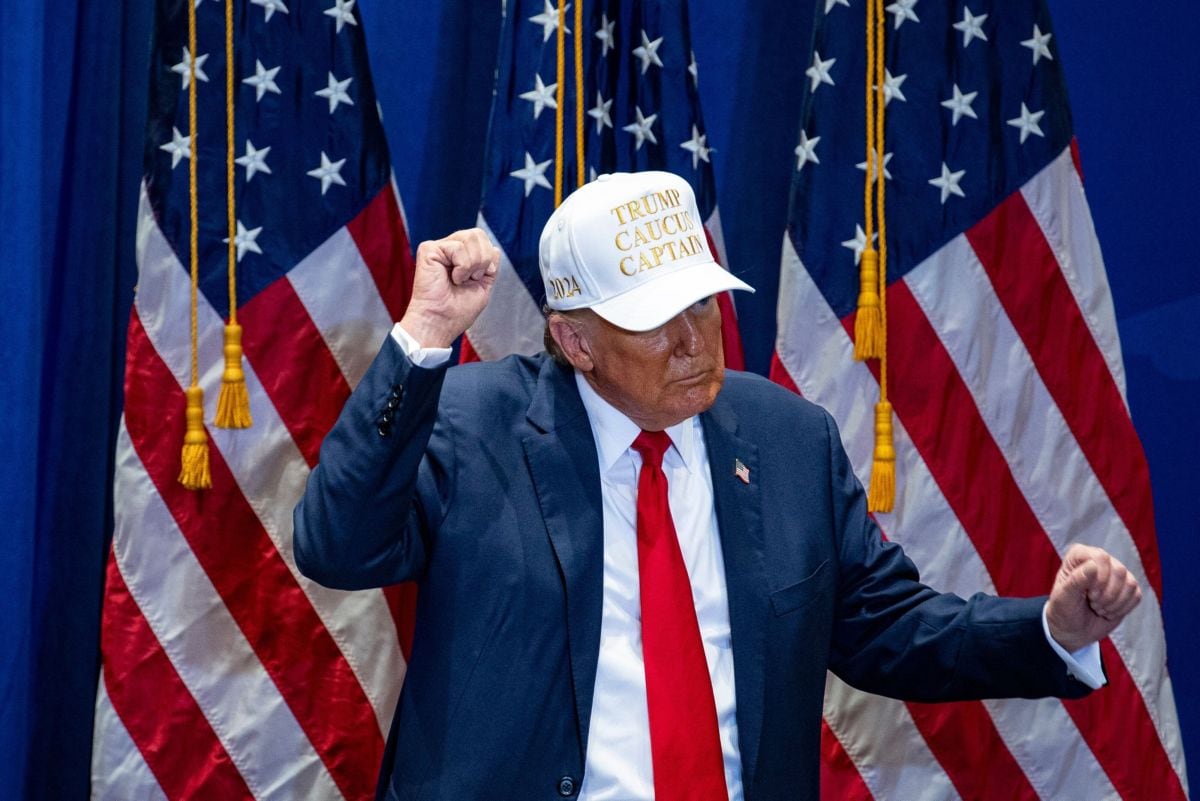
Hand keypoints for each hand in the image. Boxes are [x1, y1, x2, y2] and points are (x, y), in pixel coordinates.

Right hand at [398, 228, 500, 348]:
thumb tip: (494, 248)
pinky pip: (458, 247)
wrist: (441, 322)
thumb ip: (490, 265)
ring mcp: (439, 248)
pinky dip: (462, 267)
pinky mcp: (429, 249)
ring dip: (473, 264)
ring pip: (471, 237)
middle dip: (483, 259)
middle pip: (478, 234)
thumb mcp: (483, 285)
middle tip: (471, 278)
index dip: (489, 258)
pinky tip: (452, 278)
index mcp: (460, 256)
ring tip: (460, 279)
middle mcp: (449, 249)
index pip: (482, 239)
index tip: (479, 278)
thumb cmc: (457, 311)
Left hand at [1045, 543, 1141, 651]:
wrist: (1073, 628)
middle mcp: (1099, 560)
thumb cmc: (1064, 610)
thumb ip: (1076, 581)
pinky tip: (1108, 612)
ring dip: (1114, 603)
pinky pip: (1136, 595)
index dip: (1099, 578)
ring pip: (1130, 583)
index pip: (1101, 557)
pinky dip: (1123, 608)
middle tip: (1093, 604)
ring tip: (1098, 609)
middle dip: (1108, 594)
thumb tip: (1093, 565)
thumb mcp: (1064, 598)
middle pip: (1119, 570)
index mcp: (1079, 556)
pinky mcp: (1126, 588)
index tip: (1089, 594)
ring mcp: (1114, 573)